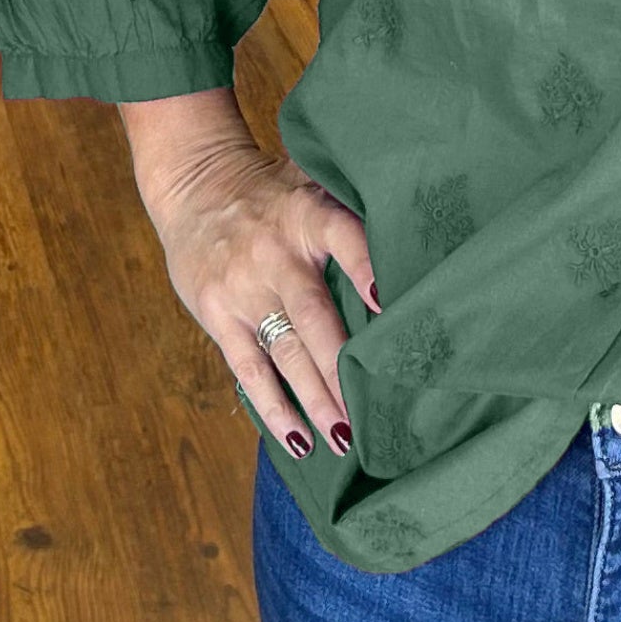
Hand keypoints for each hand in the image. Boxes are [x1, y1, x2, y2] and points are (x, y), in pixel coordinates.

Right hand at [118, 87, 379, 461]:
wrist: (195, 186)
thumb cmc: (275, 194)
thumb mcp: (314, 182)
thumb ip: (357, 213)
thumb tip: (424, 245)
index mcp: (308, 215)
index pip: (344, 238)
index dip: (365, 268)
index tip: (389, 301)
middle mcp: (276, 255)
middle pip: (314, 317)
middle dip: (343, 369)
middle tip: (372, 414)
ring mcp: (244, 289)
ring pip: (284, 352)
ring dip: (315, 398)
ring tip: (343, 438)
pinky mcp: (217, 314)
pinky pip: (247, 369)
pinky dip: (272, 407)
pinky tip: (297, 439)